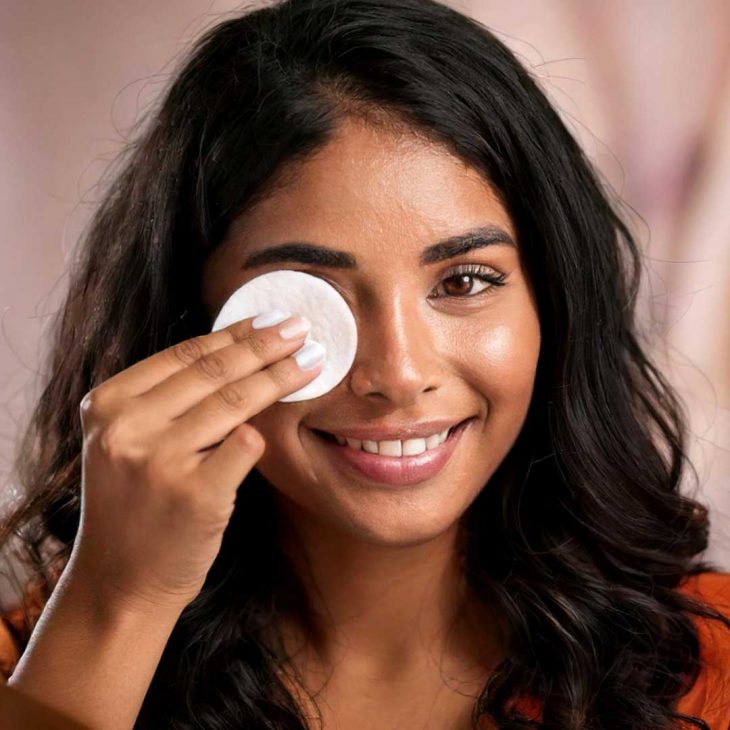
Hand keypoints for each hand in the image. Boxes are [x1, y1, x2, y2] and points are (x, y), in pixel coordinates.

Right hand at [67, 313, 322, 614]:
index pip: (185, 354)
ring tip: (312, 360)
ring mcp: (159, 460)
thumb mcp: (127, 443)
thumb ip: (164, 400)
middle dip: (266, 344)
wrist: (120, 583)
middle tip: (302, 327)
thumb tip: (235, 350)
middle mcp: (128, 426)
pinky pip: (247, 446)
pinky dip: (267, 433)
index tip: (269, 318)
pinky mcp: (193, 494)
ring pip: (235, 401)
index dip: (235, 332)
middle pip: (214, 370)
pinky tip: (291, 420)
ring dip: (281, 376)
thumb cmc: (134, 508)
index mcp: (108, 404)